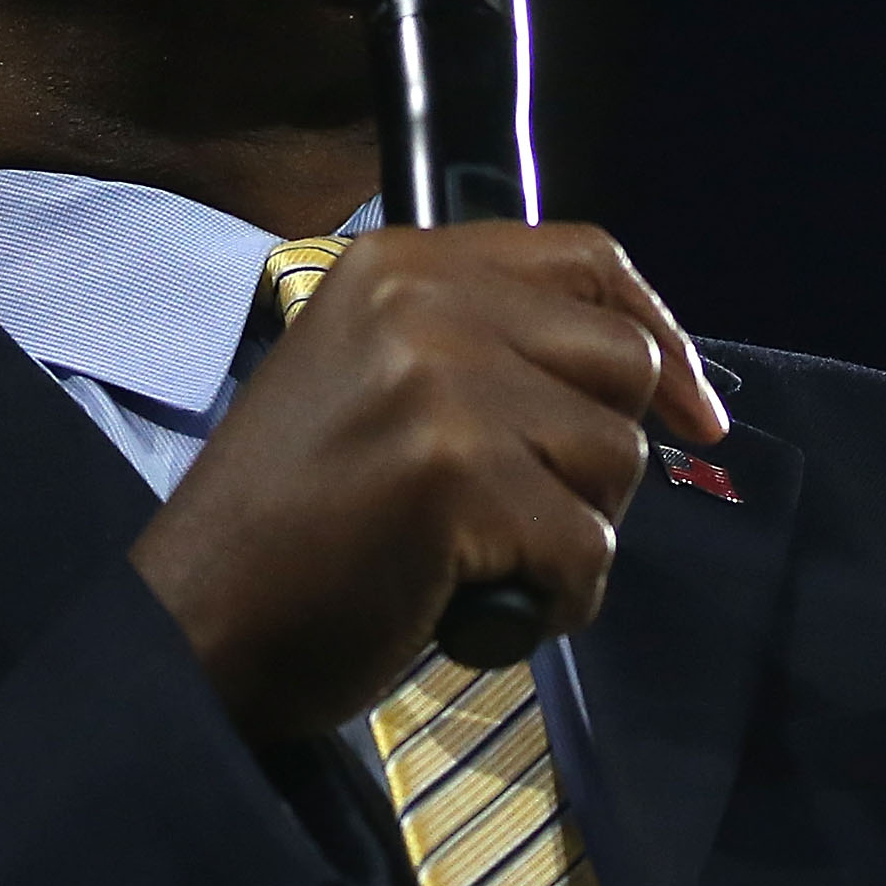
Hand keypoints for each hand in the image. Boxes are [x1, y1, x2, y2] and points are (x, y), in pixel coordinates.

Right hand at [127, 222, 729, 740]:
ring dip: (568, 537)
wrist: (192, 626)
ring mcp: (440, 381)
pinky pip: (586, 548)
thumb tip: (649, 369)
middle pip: (621, 362)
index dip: (657, 330)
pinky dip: (552, 604)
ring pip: (615, 459)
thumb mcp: (376, 381)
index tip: (693, 411)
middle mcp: (424, 300)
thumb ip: (485, 347)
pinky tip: (472, 614)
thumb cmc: (289, 528)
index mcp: (402, 264)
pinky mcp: (456, 474)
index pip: (587, 258)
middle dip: (600, 461)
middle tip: (525, 519)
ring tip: (472, 563)